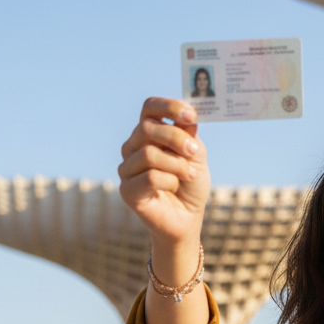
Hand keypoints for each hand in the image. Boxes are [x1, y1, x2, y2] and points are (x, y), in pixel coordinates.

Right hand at [118, 98, 209, 247]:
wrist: (187, 217)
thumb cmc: (190, 183)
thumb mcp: (197, 155)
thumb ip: (190, 136)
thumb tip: (187, 118)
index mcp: (149, 132)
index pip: (150, 107)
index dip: (169, 106)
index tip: (191, 116)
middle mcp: (133, 146)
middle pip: (147, 128)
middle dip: (176, 138)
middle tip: (194, 152)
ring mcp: (127, 168)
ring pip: (149, 154)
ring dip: (176, 164)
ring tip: (189, 175)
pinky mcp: (127, 190)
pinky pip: (149, 177)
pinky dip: (170, 181)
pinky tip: (174, 188)